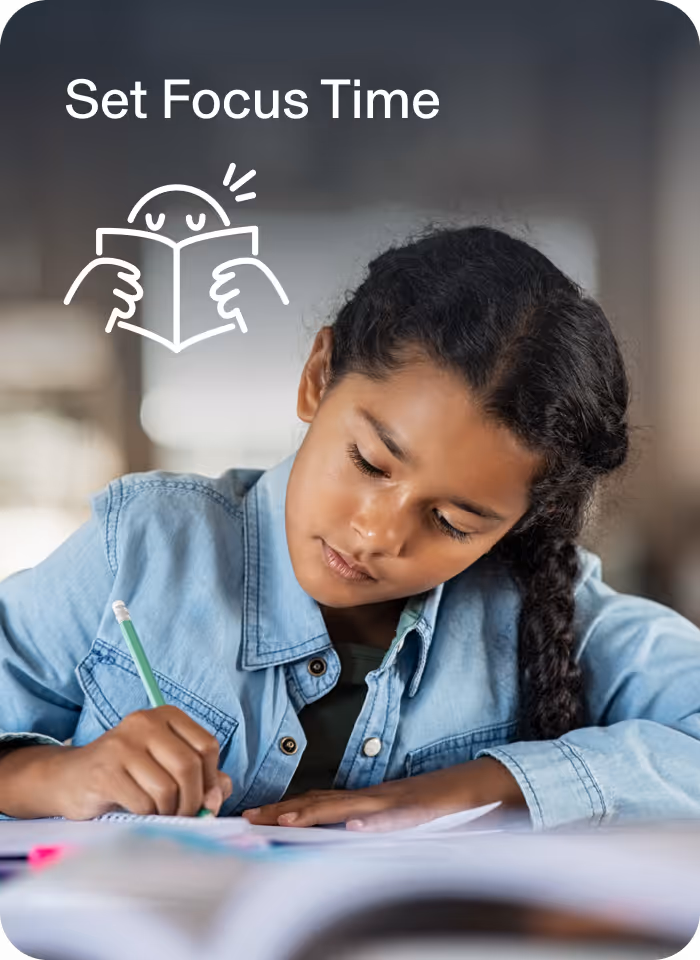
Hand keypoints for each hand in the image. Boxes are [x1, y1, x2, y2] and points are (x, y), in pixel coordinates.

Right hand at [14, 706, 232, 819]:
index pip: (207, 745)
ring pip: (168, 788)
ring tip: (162, 813)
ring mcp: (123, 745)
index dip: (212, 778)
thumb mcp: (166, 767)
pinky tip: (141, 812)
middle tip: (187, 815)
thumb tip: (217, 796)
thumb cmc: (128, 774)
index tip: (205, 797)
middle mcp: (145, 722)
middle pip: (189, 766)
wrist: (71, 778)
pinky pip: (144, 803)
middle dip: (194, 800)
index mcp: (167, 716)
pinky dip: (149, 816)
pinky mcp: (106, 771)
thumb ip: (201, 777)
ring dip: (171, 811)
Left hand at [242, 757, 525, 831]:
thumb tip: (336, 837)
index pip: (318, 803)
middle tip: (250, 819)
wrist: (478, 783)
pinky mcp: (419, 808)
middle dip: (284, 811)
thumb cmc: (435, 803)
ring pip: (350, 806)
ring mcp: (395, 801)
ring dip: (315, 814)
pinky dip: (373, 822)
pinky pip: (393, 817)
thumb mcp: (394, 818)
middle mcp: (374, 796)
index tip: (254, 815)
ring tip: (286, 822)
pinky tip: (355, 827)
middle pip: (323, 802)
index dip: (285, 808)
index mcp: (366, 800)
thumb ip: (368, 824)